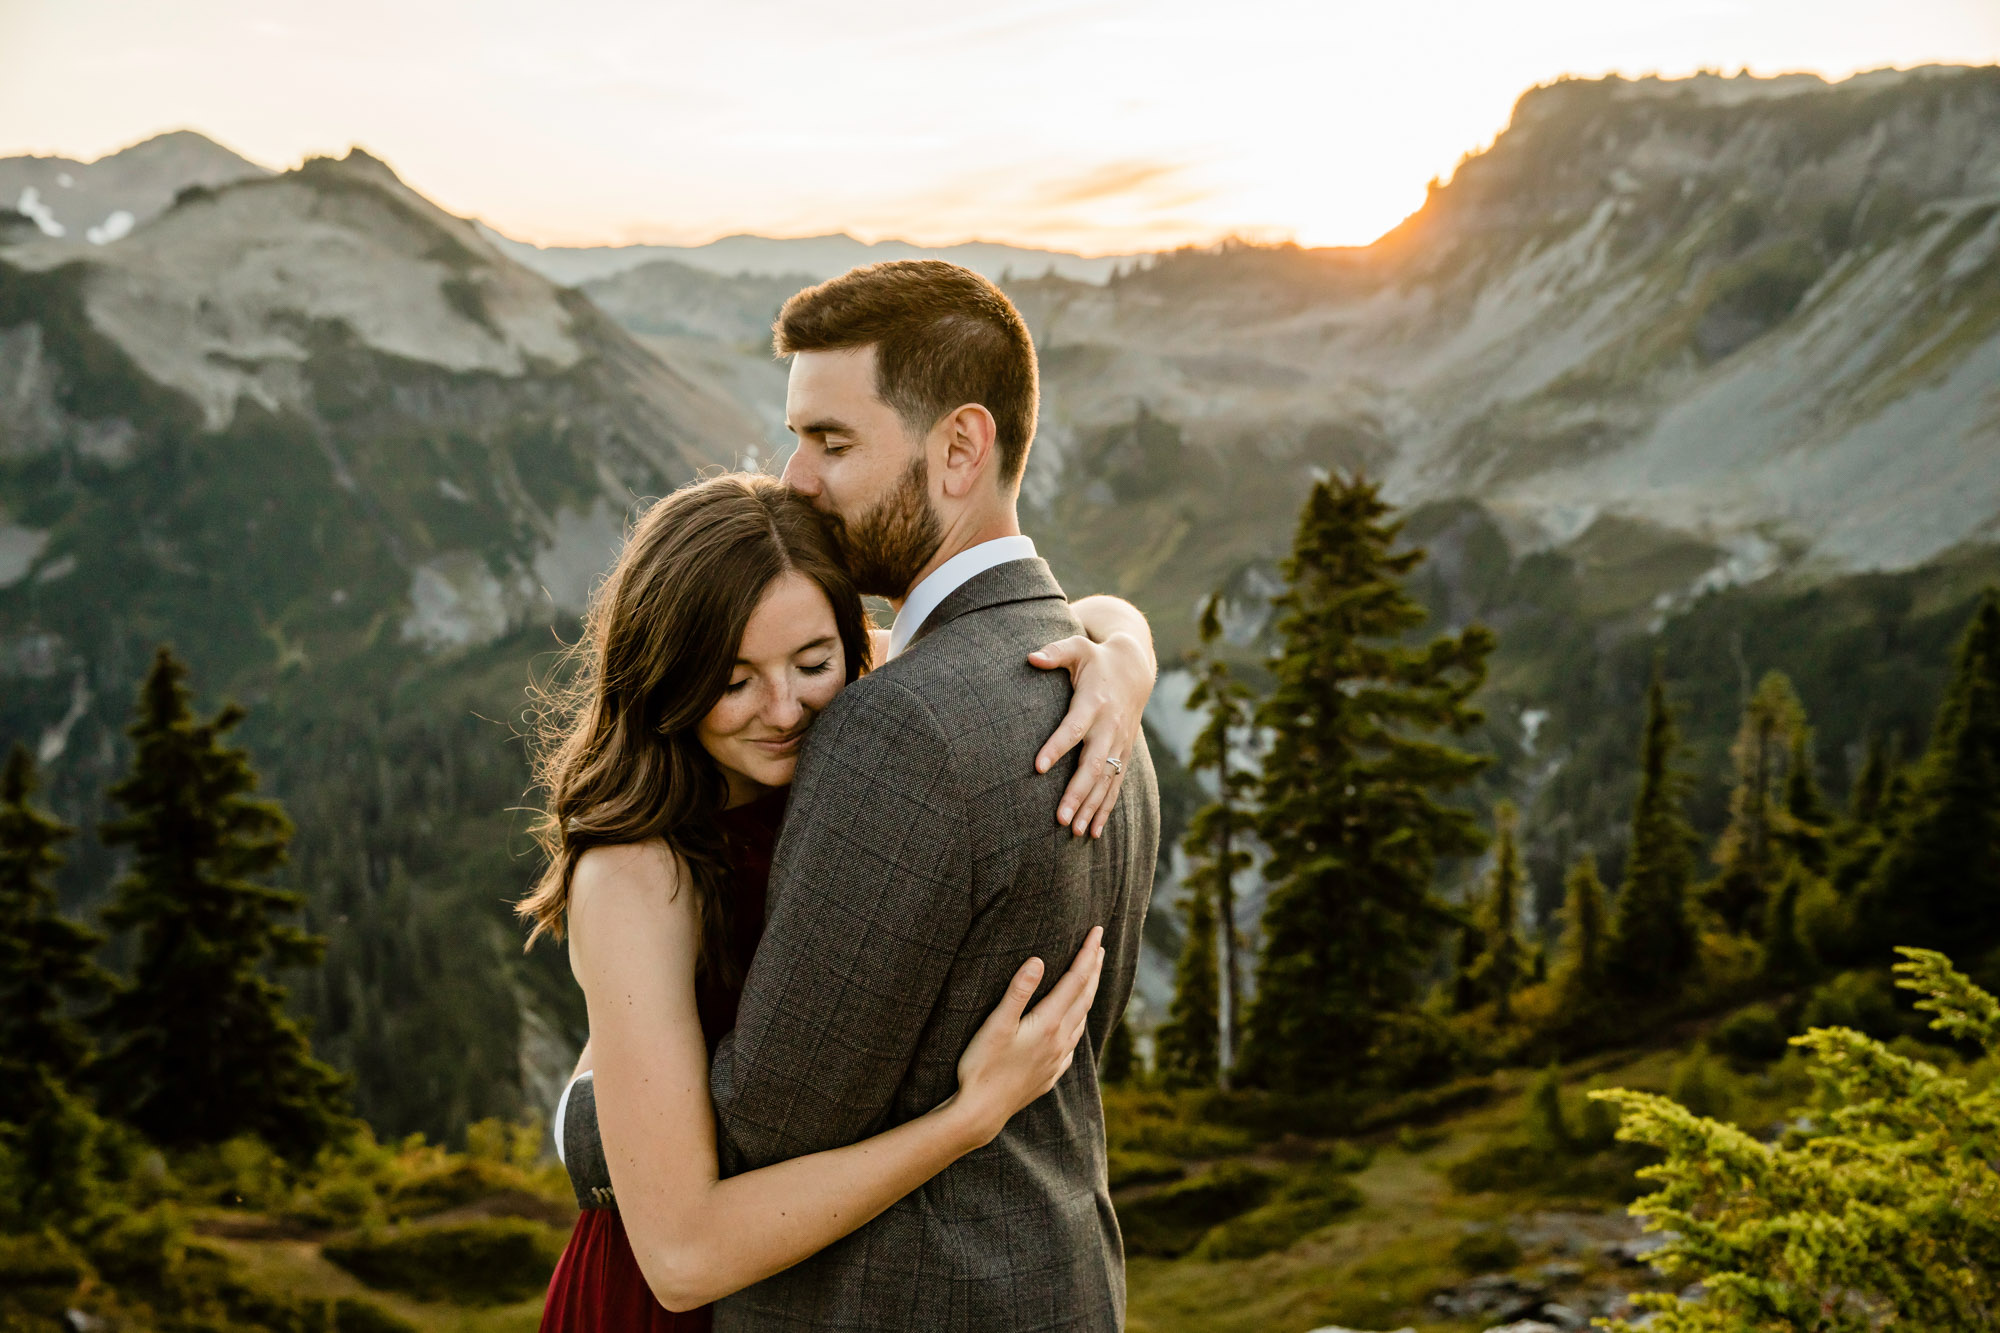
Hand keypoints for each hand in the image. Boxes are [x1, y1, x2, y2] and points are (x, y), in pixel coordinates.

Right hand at [950, 927, 1104, 1146]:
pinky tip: (1074, 1024)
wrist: (981, 1113)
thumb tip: (1039, 960)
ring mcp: (1057, 1060)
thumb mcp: (995, 1025)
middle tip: (1099, 946)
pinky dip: (1078, 1022)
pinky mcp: (1050, 1074)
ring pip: (1081, 1019)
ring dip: (1088, 994)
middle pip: (1084, 997)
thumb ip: (1018, 991)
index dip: (1087, 954)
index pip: (1076, 980)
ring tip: (1090, 978)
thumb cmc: (982, 1066)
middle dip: (1093, 969)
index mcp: (1048, 1024)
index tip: (1097, 931)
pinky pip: (1073, 1042)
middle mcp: (1060, 1041)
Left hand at [1029, 633, 1153, 837]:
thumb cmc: (1096, 658)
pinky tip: (1094, 831)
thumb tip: (1030, 657)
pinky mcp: (1124, 753)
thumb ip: (1055, 651)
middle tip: (1060, 818)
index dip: (1057, 747)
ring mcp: (1119, 743)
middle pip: (1094, 765)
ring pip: (1106, 781)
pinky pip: (1116, 785)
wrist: (1135, 668)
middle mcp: (1109, 726)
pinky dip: (1106, 809)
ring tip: (1075, 831)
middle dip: (1077, 793)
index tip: (1038, 767)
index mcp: (1094, 703)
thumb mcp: (1077, 647)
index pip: (1074, 728)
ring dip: (1091, 807)